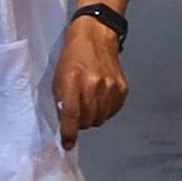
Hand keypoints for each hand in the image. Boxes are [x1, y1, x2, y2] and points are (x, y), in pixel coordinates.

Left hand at [54, 13, 129, 141]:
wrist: (97, 36)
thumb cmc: (73, 56)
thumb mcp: (59, 77)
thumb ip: (62, 100)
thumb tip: (66, 123)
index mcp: (74, 80)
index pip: (72, 114)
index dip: (69, 133)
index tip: (67, 144)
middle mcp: (95, 85)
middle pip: (87, 121)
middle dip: (80, 122)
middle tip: (77, 110)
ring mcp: (111, 87)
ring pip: (100, 119)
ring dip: (92, 116)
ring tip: (89, 102)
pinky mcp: (123, 89)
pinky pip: (112, 112)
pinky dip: (104, 110)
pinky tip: (100, 98)